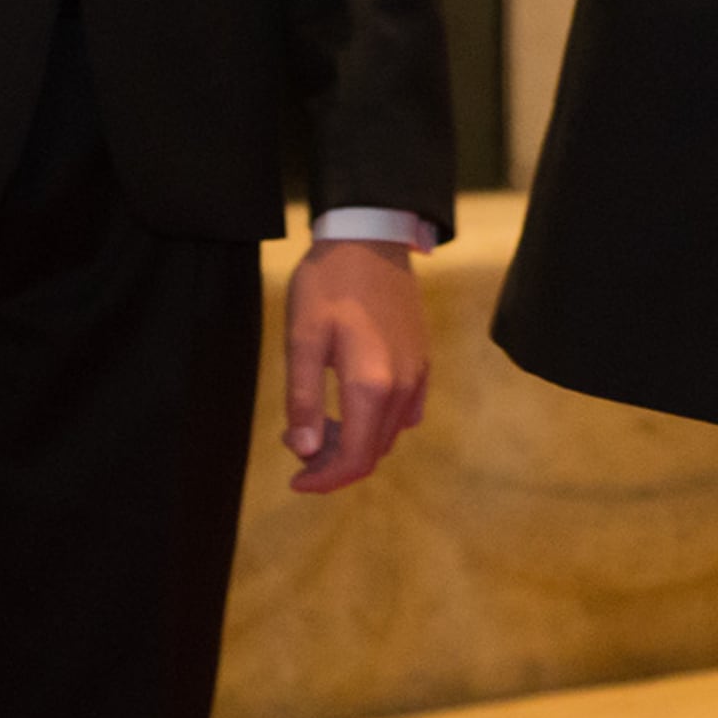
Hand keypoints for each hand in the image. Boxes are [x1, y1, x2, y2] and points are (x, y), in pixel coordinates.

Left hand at [283, 239, 430, 493]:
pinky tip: (352, 404)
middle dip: (334, 462)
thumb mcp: (302, 340)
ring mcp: (418, 374)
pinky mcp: (423, 360)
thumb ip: (302, 400)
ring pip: (389, 434)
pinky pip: (406, 411)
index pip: (355, 459)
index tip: (294, 480)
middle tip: (297, 443)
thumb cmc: (328, 285)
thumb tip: (307, 451)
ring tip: (318, 421)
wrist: (370, 237)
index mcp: (372, 386)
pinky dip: (377, 422)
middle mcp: (403, 387)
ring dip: (355, 441)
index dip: (324, 480)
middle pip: (374, 452)